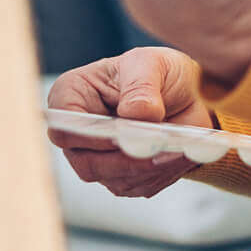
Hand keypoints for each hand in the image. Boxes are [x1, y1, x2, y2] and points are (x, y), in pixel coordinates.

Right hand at [46, 47, 214, 196]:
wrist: (187, 92)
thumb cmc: (159, 71)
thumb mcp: (151, 64)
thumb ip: (141, 85)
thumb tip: (135, 113)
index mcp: (72, 96)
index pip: (63, 126)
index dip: (89, 136)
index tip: (120, 134)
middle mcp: (80, 133)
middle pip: (88, 163)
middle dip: (127, 159)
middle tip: (158, 147)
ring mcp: (99, 159)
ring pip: (116, 179)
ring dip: (150, 168)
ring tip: (180, 148)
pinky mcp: (124, 176)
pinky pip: (140, 186)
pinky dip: (163, 174)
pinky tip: (181, 155)